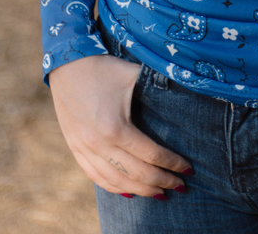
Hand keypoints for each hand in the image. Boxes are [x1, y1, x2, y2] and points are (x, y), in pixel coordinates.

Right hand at [49, 54, 192, 195]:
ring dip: (141, 190)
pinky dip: (115, 187)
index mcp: (115, 127)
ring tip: (161, 193)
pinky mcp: (75, 149)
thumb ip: (158, 85)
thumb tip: (189, 89)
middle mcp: (98, 144)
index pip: (151, 154)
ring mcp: (84, 149)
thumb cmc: (105, 67)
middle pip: (136, 174)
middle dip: (162, 182)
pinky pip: (96, 177)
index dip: (172, 164)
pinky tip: (130, 192)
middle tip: (181, 186)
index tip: (189, 169)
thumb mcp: (134, 74)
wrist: (67, 64)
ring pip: (116, 182)